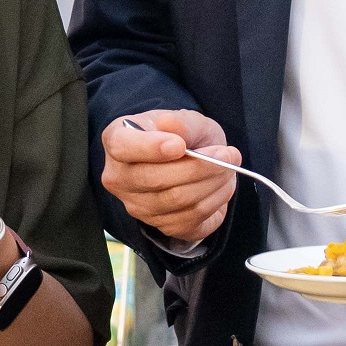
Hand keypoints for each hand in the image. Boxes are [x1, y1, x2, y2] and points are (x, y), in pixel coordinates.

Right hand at [100, 108, 238, 245]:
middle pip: (155, 178)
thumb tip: (171, 128)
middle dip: (199, 166)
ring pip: (177, 199)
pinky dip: (215, 199)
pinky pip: (192, 216)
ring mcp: (137, 206)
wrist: (191, 162)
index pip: (123, 147)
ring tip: (228, 166)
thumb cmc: (183, 136)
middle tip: (227, 154)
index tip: (179, 146)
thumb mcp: (186, 119)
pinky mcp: (160, 225)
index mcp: (117, 142)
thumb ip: (181, 122)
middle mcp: (119, 178)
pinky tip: (222, 185)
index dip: (151, 148)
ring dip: (212, 182)